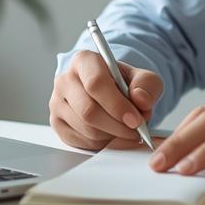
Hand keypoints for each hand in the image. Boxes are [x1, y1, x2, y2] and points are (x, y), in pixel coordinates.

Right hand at [49, 50, 163, 149]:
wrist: (109, 92)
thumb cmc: (124, 83)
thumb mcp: (143, 78)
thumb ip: (147, 86)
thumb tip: (140, 100)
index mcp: (84, 61)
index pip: (95, 83)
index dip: (117, 105)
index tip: (135, 119)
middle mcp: (65, 79)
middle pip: (88, 111)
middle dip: (117, 126)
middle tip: (136, 130)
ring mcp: (57, 103)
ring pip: (86, 129)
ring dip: (112, 135)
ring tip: (125, 128)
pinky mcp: (57, 123)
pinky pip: (81, 142)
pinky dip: (102, 143)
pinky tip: (111, 133)